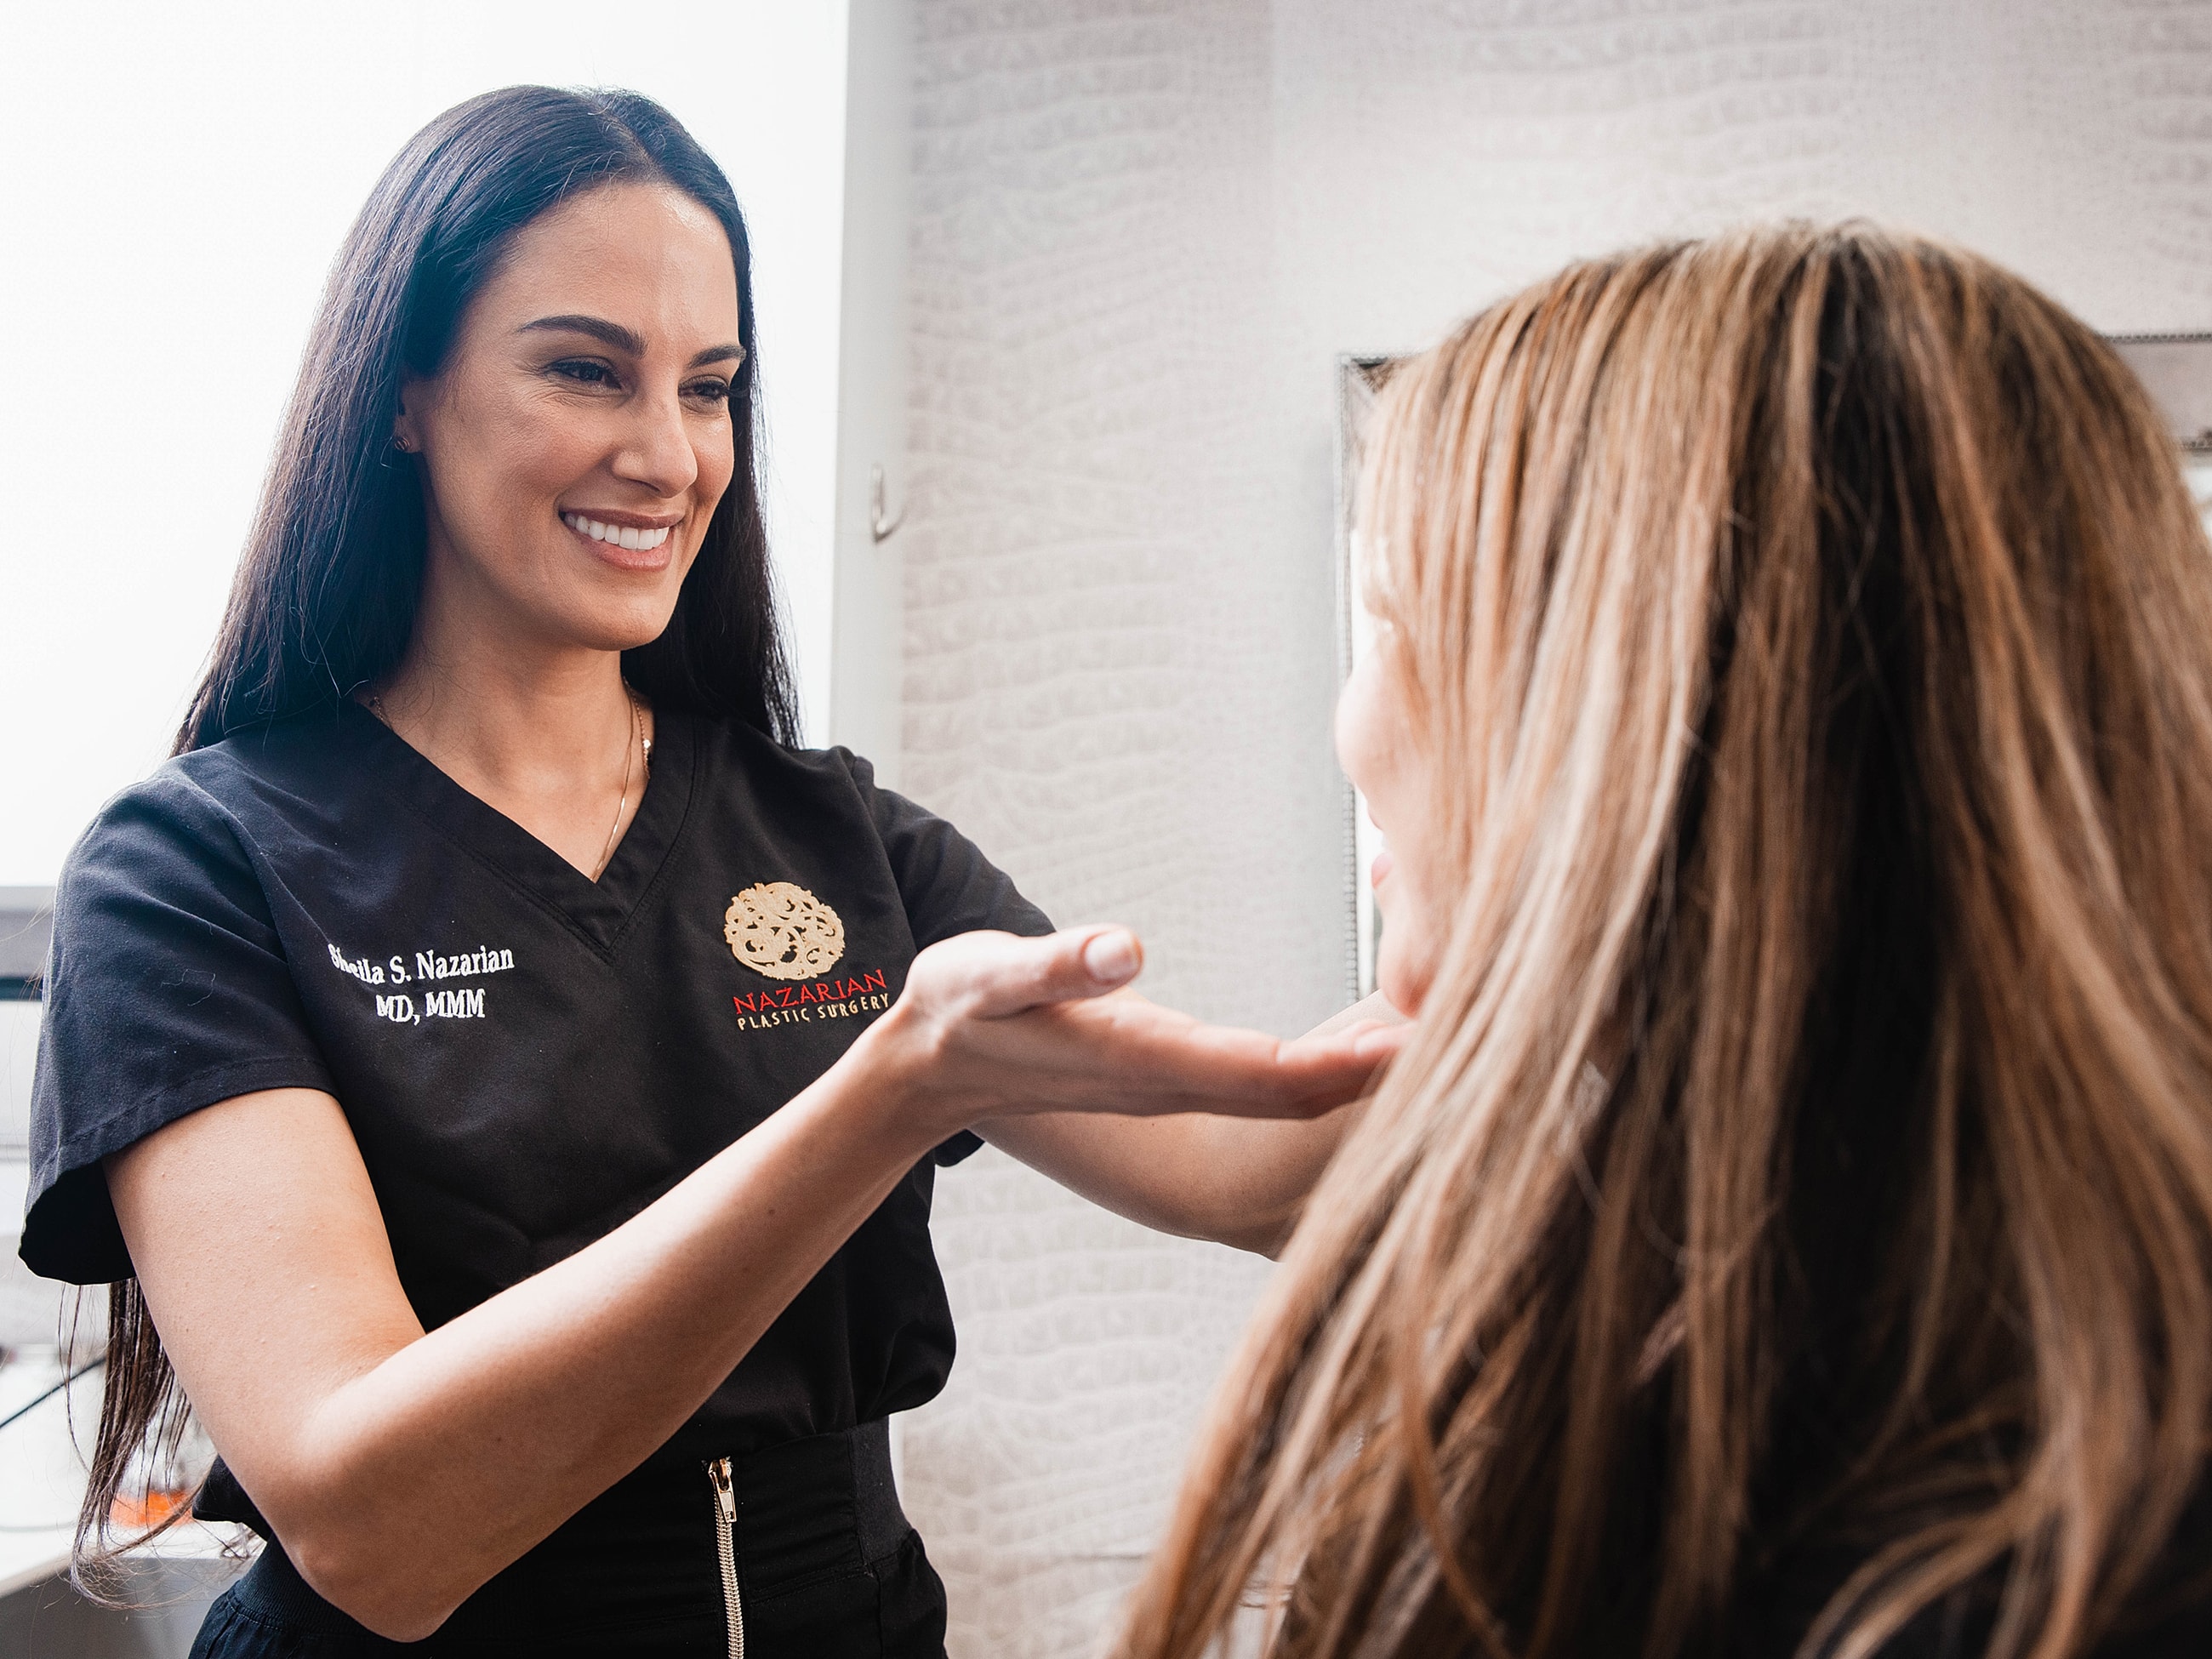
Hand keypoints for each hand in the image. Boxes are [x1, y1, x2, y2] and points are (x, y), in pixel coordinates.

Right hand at [852, 926, 1406, 1143]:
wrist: (930, 1068)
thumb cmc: (961, 1010)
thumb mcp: (993, 977)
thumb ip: (1057, 964)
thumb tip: (1124, 948)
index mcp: (1145, 1060)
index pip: (1267, 1076)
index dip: (1346, 1070)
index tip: (1420, 1044)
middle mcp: (1178, 1081)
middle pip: (1304, 1092)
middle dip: (1383, 1076)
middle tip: (1481, 1031)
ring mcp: (1183, 1082)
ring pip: (1296, 1089)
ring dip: (1368, 1071)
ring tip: (1451, 1028)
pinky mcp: (1183, 1069)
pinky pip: (1276, 1075)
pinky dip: (1334, 1058)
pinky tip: (1377, 1030)